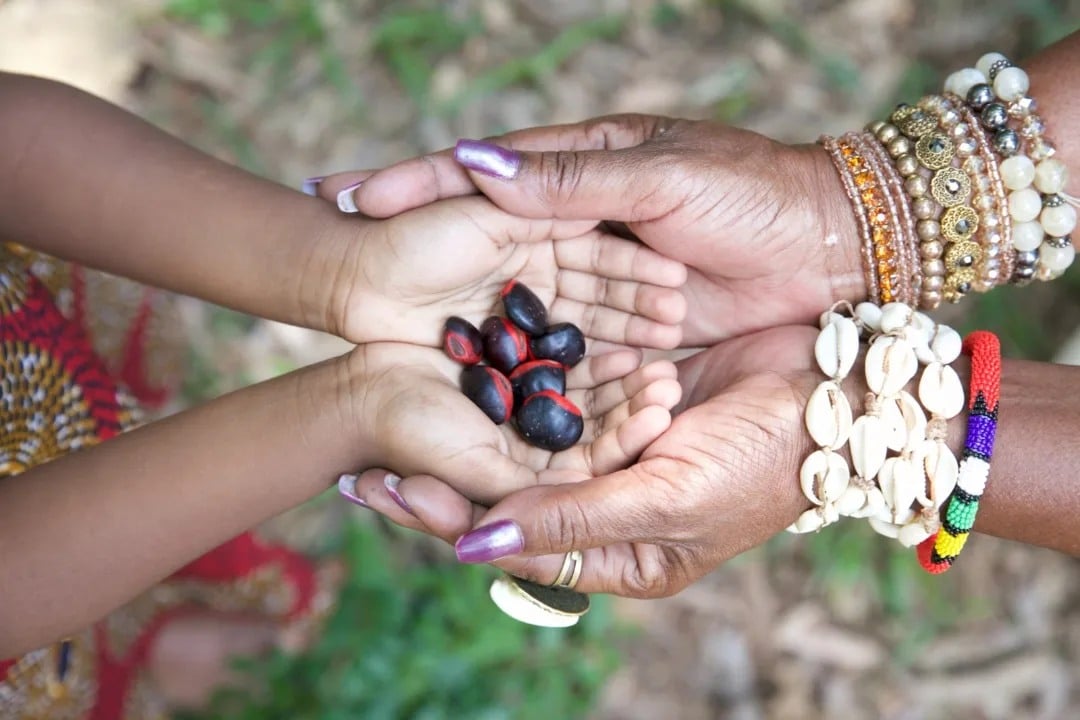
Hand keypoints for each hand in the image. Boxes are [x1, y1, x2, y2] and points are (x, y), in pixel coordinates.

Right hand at [313, 116, 863, 345]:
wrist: (831, 250)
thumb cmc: (753, 196)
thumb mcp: (662, 178)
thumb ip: (570, 182)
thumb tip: (475, 161)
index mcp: (581, 167)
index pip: (480, 173)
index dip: (411, 183)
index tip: (342, 194)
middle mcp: (576, 222)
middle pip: (478, 234)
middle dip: (407, 243)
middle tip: (333, 251)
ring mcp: (592, 276)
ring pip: (507, 291)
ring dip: (446, 302)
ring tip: (373, 319)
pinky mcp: (618, 325)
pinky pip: (555, 338)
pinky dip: (511, 349)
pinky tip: (462, 365)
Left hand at [348, 326, 819, 596]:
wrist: (838, 392)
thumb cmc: (766, 460)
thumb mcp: (669, 500)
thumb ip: (575, 522)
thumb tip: (474, 545)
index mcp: (619, 553)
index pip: (515, 542)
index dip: (451, 519)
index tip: (387, 490)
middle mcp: (606, 506)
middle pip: (504, 498)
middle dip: (439, 482)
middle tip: (363, 464)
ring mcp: (612, 450)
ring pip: (522, 447)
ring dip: (466, 432)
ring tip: (397, 409)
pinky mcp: (621, 398)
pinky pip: (559, 397)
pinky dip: (515, 384)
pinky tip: (465, 365)